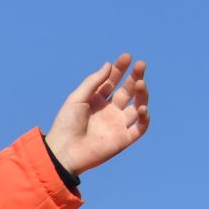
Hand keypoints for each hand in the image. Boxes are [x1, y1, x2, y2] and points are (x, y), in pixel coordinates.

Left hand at [44, 55, 149, 175]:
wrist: (63, 152)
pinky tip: (142, 108)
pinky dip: (144, 118)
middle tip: (140, 64)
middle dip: (135, 77)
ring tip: (141, 83)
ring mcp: (117, 125)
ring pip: (136, 107)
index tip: (127, 57)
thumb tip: (109, 64)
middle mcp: (109, 112)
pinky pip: (140, 128)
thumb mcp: (77, 98)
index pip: (112, 81)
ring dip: (141, 94)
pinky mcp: (123, 140)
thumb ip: (93, 82)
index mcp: (96, 101)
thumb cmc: (66, 125)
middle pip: (127, 91)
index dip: (120, 69)